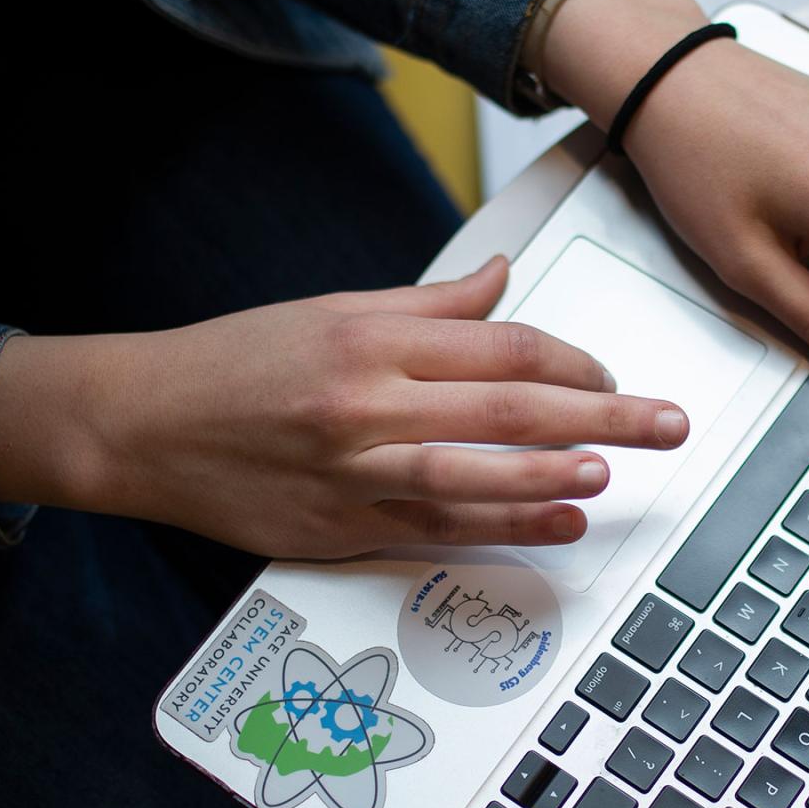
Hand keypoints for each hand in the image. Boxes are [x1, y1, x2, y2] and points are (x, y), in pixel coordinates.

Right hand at [0, 257, 688, 555]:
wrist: (142, 426)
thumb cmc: (236, 363)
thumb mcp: (333, 307)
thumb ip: (431, 303)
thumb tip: (504, 277)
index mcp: (373, 336)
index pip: (499, 347)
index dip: (571, 362)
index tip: (613, 376)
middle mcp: (369, 402)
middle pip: (508, 408)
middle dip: (601, 415)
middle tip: (667, 423)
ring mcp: (357, 470)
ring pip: (475, 475)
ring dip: (553, 477)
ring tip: (613, 472)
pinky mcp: (344, 525)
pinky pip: (439, 530)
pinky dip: (505, 529)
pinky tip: (557, 525)